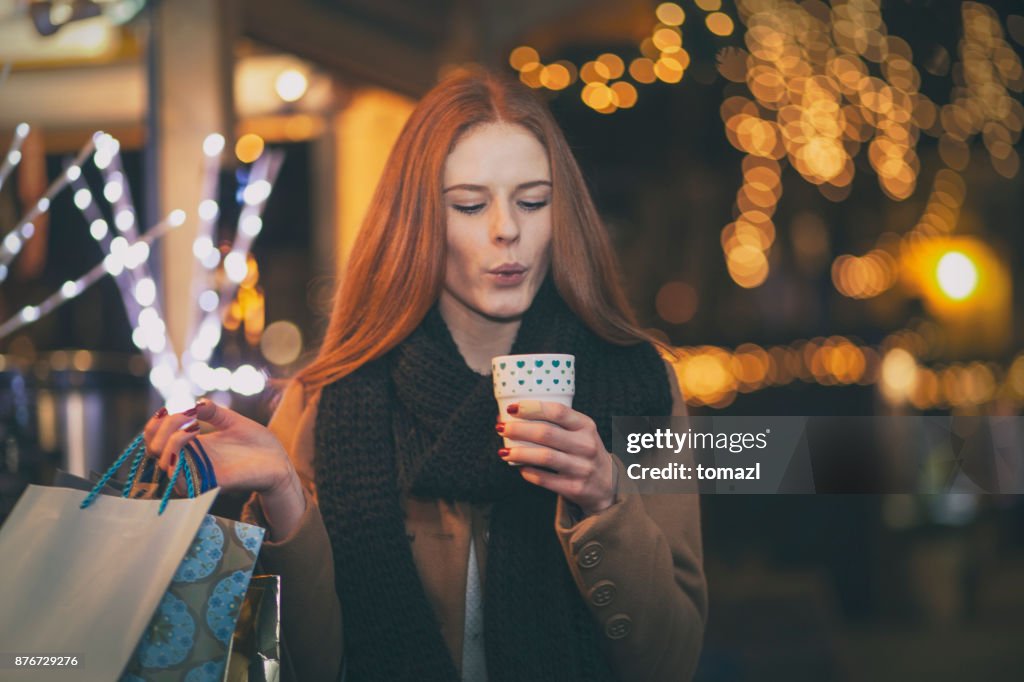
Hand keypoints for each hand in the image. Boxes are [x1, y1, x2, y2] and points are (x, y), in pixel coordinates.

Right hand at [142, 399, 305, 538]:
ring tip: (192, 423)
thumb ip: (212, 411)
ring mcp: (198, 473)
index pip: (156, 441)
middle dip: (159, 428)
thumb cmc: (257, 443)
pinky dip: (179, 450)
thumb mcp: (232, 421)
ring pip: (163, 463)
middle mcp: (191, 461)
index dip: (154, 425)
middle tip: (183, 414)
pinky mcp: (209, 482)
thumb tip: (194, 403)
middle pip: (153, 450)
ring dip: (170, 438)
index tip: (168, 409)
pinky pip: (179, 476)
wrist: (279, 460)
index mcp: (193, 447)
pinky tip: (194, 431)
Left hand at [496, 400, 616, 516]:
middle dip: (519, 429)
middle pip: (546, 433)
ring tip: (503, 451)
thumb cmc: (585, 451)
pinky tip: (519, 467)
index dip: (532, 408)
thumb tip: (512, 414)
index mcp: (586, 426)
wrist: (608, 485)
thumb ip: (555, 423)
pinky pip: (545, 479)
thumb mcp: (580, 432)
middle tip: (501, 428)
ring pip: (544, 457)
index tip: (512, 408)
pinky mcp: (575, 488)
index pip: (558, 411)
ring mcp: (581, 468)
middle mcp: (586, 445)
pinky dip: (528, 472)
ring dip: (519, 452)